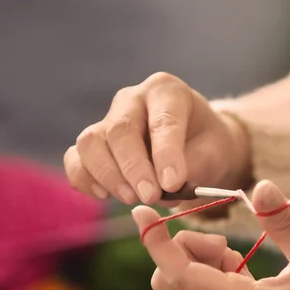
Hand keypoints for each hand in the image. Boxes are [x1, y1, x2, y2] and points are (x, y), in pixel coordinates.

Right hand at [64, 72, 251, 204]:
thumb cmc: (206, 146)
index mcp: (167, 91)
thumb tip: (162, 188)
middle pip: (121, 130)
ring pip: (91, 142)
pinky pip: (76, 158)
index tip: (172, 183)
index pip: (163, 120)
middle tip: (149, 197)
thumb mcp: (213, 154)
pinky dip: (84, 178)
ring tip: (130, 198)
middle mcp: (132, 99)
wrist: (197, 146)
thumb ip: (190, 168)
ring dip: (108, 175)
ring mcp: (108, 119)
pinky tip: (103, 195)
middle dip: (134, 168)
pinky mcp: (93, 144)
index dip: (166, 154)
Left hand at [132, 180, 289, 289]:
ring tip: (241, 253)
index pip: (178, 273)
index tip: (140, 211)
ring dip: (199, 261)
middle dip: (182, 251)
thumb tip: (258, 185)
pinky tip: (244, 266)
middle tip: (224, 239)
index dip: (155, 240)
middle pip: (169, 282)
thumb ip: (283, 220)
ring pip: (183, 288)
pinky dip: (211, 272)